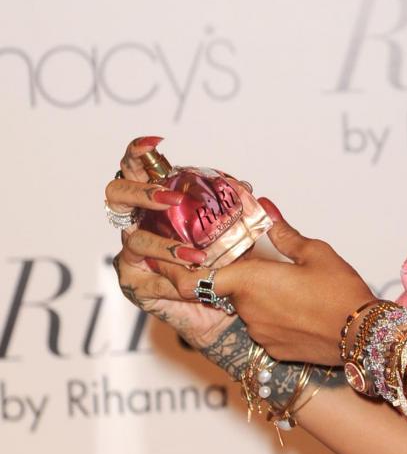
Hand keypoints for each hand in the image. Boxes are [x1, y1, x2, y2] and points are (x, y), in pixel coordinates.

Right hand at [107, 136, 233, 347]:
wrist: (221, 309)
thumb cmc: (221, 263)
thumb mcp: (232, 231)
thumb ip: (230, 209)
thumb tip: (241, 187)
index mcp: (155, 203)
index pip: (136, 169)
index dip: (138, 153)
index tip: (153, 144)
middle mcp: (137, 223)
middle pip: (117, 194)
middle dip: (142, 193)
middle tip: (170, 199)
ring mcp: (131, 253)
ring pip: (136, 239)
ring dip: (166, 245)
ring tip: (195, 255)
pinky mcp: (134, 283)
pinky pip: (149, 278)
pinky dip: (174, 280)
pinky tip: (192, 282)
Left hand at [142, 201, 374, 364]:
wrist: (363, 337)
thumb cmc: (340, 292)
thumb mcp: (315, 253)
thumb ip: (284, 234)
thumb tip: (265, 209)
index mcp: (250, 281)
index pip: (195, 279)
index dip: (174, 271)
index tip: (161, 260)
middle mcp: (246, 310)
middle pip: (228, 289)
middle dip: (241, 277)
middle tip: (263, 264)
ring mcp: (258, 333)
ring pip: (248, 308)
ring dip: (261, 297)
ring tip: (294, 288)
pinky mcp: (274, 349)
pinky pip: (264, 327)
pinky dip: (275, 316)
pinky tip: (301, 309)